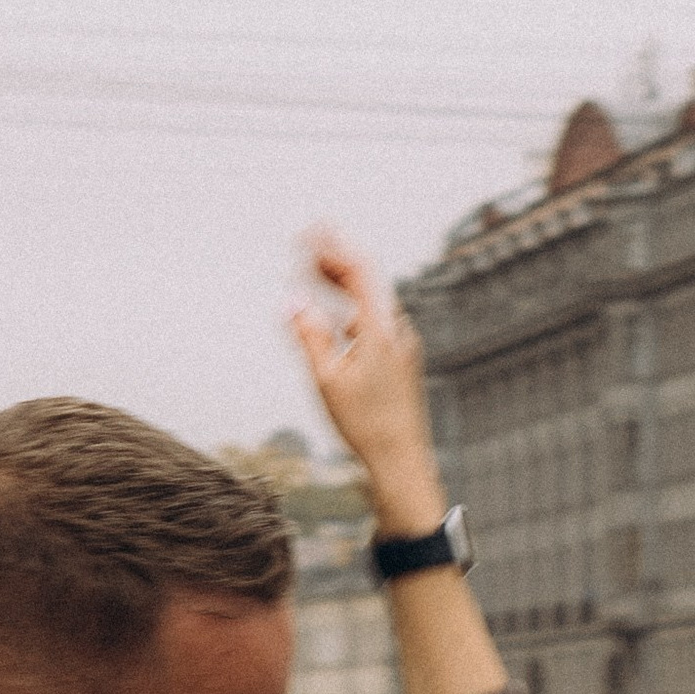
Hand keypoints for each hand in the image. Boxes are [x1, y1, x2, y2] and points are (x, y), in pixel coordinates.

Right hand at [288, 234, 443, 534]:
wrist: (402, 462)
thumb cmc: (366, 425)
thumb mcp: (327, 380)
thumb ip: (309, 336)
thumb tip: (291, 302)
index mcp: (381, 329)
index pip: (357, 271)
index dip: (331, 246)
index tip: (308, 231)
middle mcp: (397, 330)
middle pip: (366, 281)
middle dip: (334, 259)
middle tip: (306, 242)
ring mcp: (403, 345)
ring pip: (371, 301)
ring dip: (342, 284)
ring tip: (315, 271)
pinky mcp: (401, 361)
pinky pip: (374, 321)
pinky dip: (351, 308)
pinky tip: (338, 317)